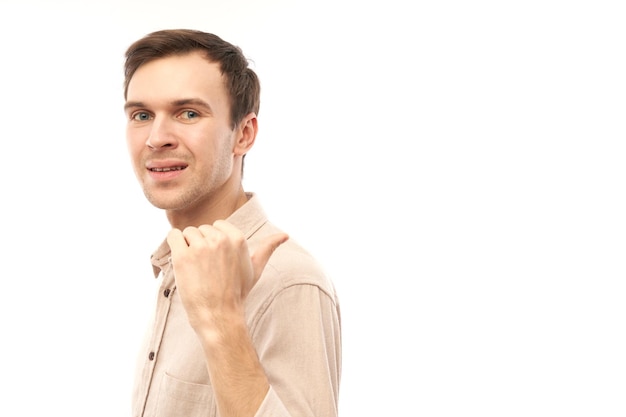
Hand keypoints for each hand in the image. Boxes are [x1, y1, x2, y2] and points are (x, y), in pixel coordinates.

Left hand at [166, 220, 287, 329]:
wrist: (218, 315)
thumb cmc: (237, 292)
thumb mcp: (255, 268)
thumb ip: (268, 248)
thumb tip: (285, 235)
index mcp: (237, 238)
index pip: (217, 225)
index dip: (214, 242)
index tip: (217, 261)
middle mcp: (220, 239)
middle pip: (201, 229)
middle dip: (200, 245)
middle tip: (206, 269)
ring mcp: (200, 247)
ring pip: (187, 233)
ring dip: (187, 247)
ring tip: (195, 268)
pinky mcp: (183, 256)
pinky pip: (173, 236)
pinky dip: (174, 245)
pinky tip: (181, 262)